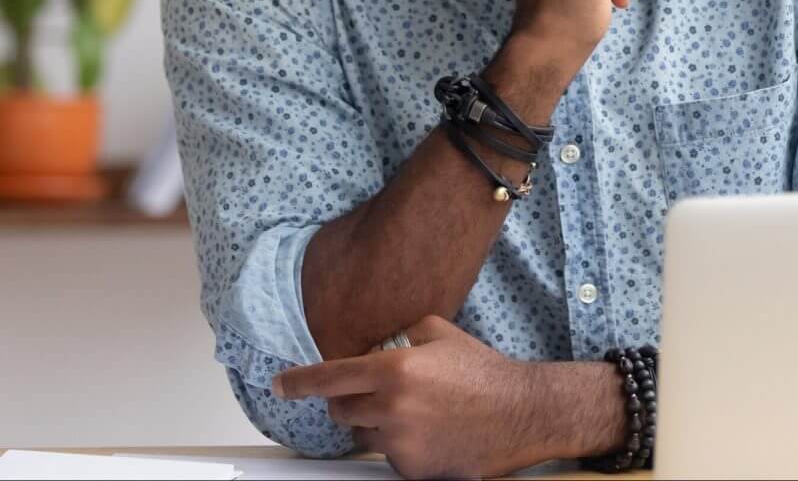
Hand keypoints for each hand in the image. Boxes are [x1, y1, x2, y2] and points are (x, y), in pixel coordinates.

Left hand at [272, 315, 556, 478]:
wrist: (517, 412)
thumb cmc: (480, 369)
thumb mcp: (439, 332)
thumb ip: (401, 334)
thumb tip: (376, 344)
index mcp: (395, 370)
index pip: (331, 378)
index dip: (299, 381)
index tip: (280, 384)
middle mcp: (391, 409)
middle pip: (340, 411)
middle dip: (348, 401)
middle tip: (375, 391)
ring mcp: (400, 444)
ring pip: (361, 436)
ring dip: (374, 423)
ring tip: (411, 411)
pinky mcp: (411, 471)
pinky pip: (388, 456)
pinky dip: (398, 444)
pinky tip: (428, 430)